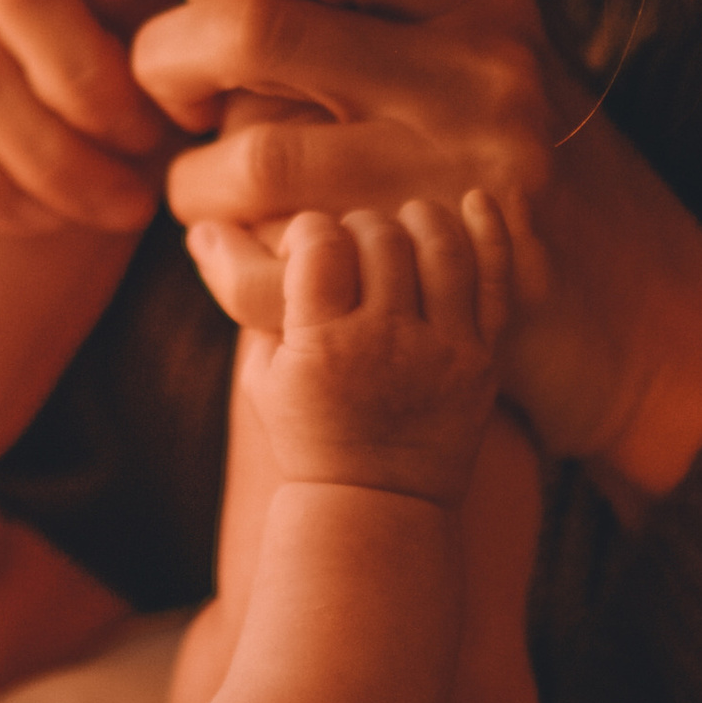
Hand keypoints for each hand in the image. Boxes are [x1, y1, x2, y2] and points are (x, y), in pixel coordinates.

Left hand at [101, 0, 701, 510]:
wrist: (618, 293)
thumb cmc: (487, 129)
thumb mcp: (449, 13)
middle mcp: (483, 71)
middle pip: (267, 29)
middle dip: (166, 50)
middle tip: (150, 62)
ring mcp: (463, 180)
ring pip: (253, 153)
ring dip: (188, 169)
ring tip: (192, 170)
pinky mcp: (432, 282)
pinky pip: (273, 261)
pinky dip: (216, 249)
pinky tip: (218, 238)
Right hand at [245, 200, 510, 506]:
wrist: (376, 501)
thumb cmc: (310, 434)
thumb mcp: (263, 377)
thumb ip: (249, 303)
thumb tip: (206, 232)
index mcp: (322, 343)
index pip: (320, 241)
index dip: (309, 231)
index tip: (307, 251)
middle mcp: (384, 341)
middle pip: (380, 235)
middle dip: (360, 227)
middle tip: (352, 252)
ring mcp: (441, 349)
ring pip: (439, 245)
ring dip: (417, 222)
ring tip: (401, 231)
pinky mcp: (482, 358)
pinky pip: (495, 281)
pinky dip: (490, 233)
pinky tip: (478, 201)